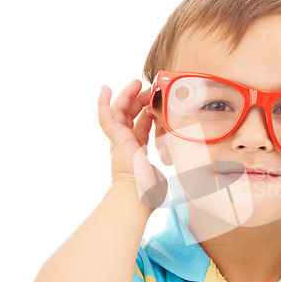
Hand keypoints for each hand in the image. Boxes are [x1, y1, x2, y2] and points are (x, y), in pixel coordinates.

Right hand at [98, 79, 166, 208]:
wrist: (138, 199)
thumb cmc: (148, 194)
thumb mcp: (162, 175)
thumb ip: (167, 168)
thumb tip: (177, 167)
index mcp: (136, 153)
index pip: (140, 127)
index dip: (146, 113)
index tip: (154, 103)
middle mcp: (125, 145)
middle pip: (129, 116)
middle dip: (138, 100)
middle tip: (147, 88)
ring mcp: (119, 142)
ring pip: (119, 112)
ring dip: (127, 96)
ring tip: (136, 83)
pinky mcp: (116, 139)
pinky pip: (106, 117)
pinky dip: (103, 103)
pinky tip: (104, 89)